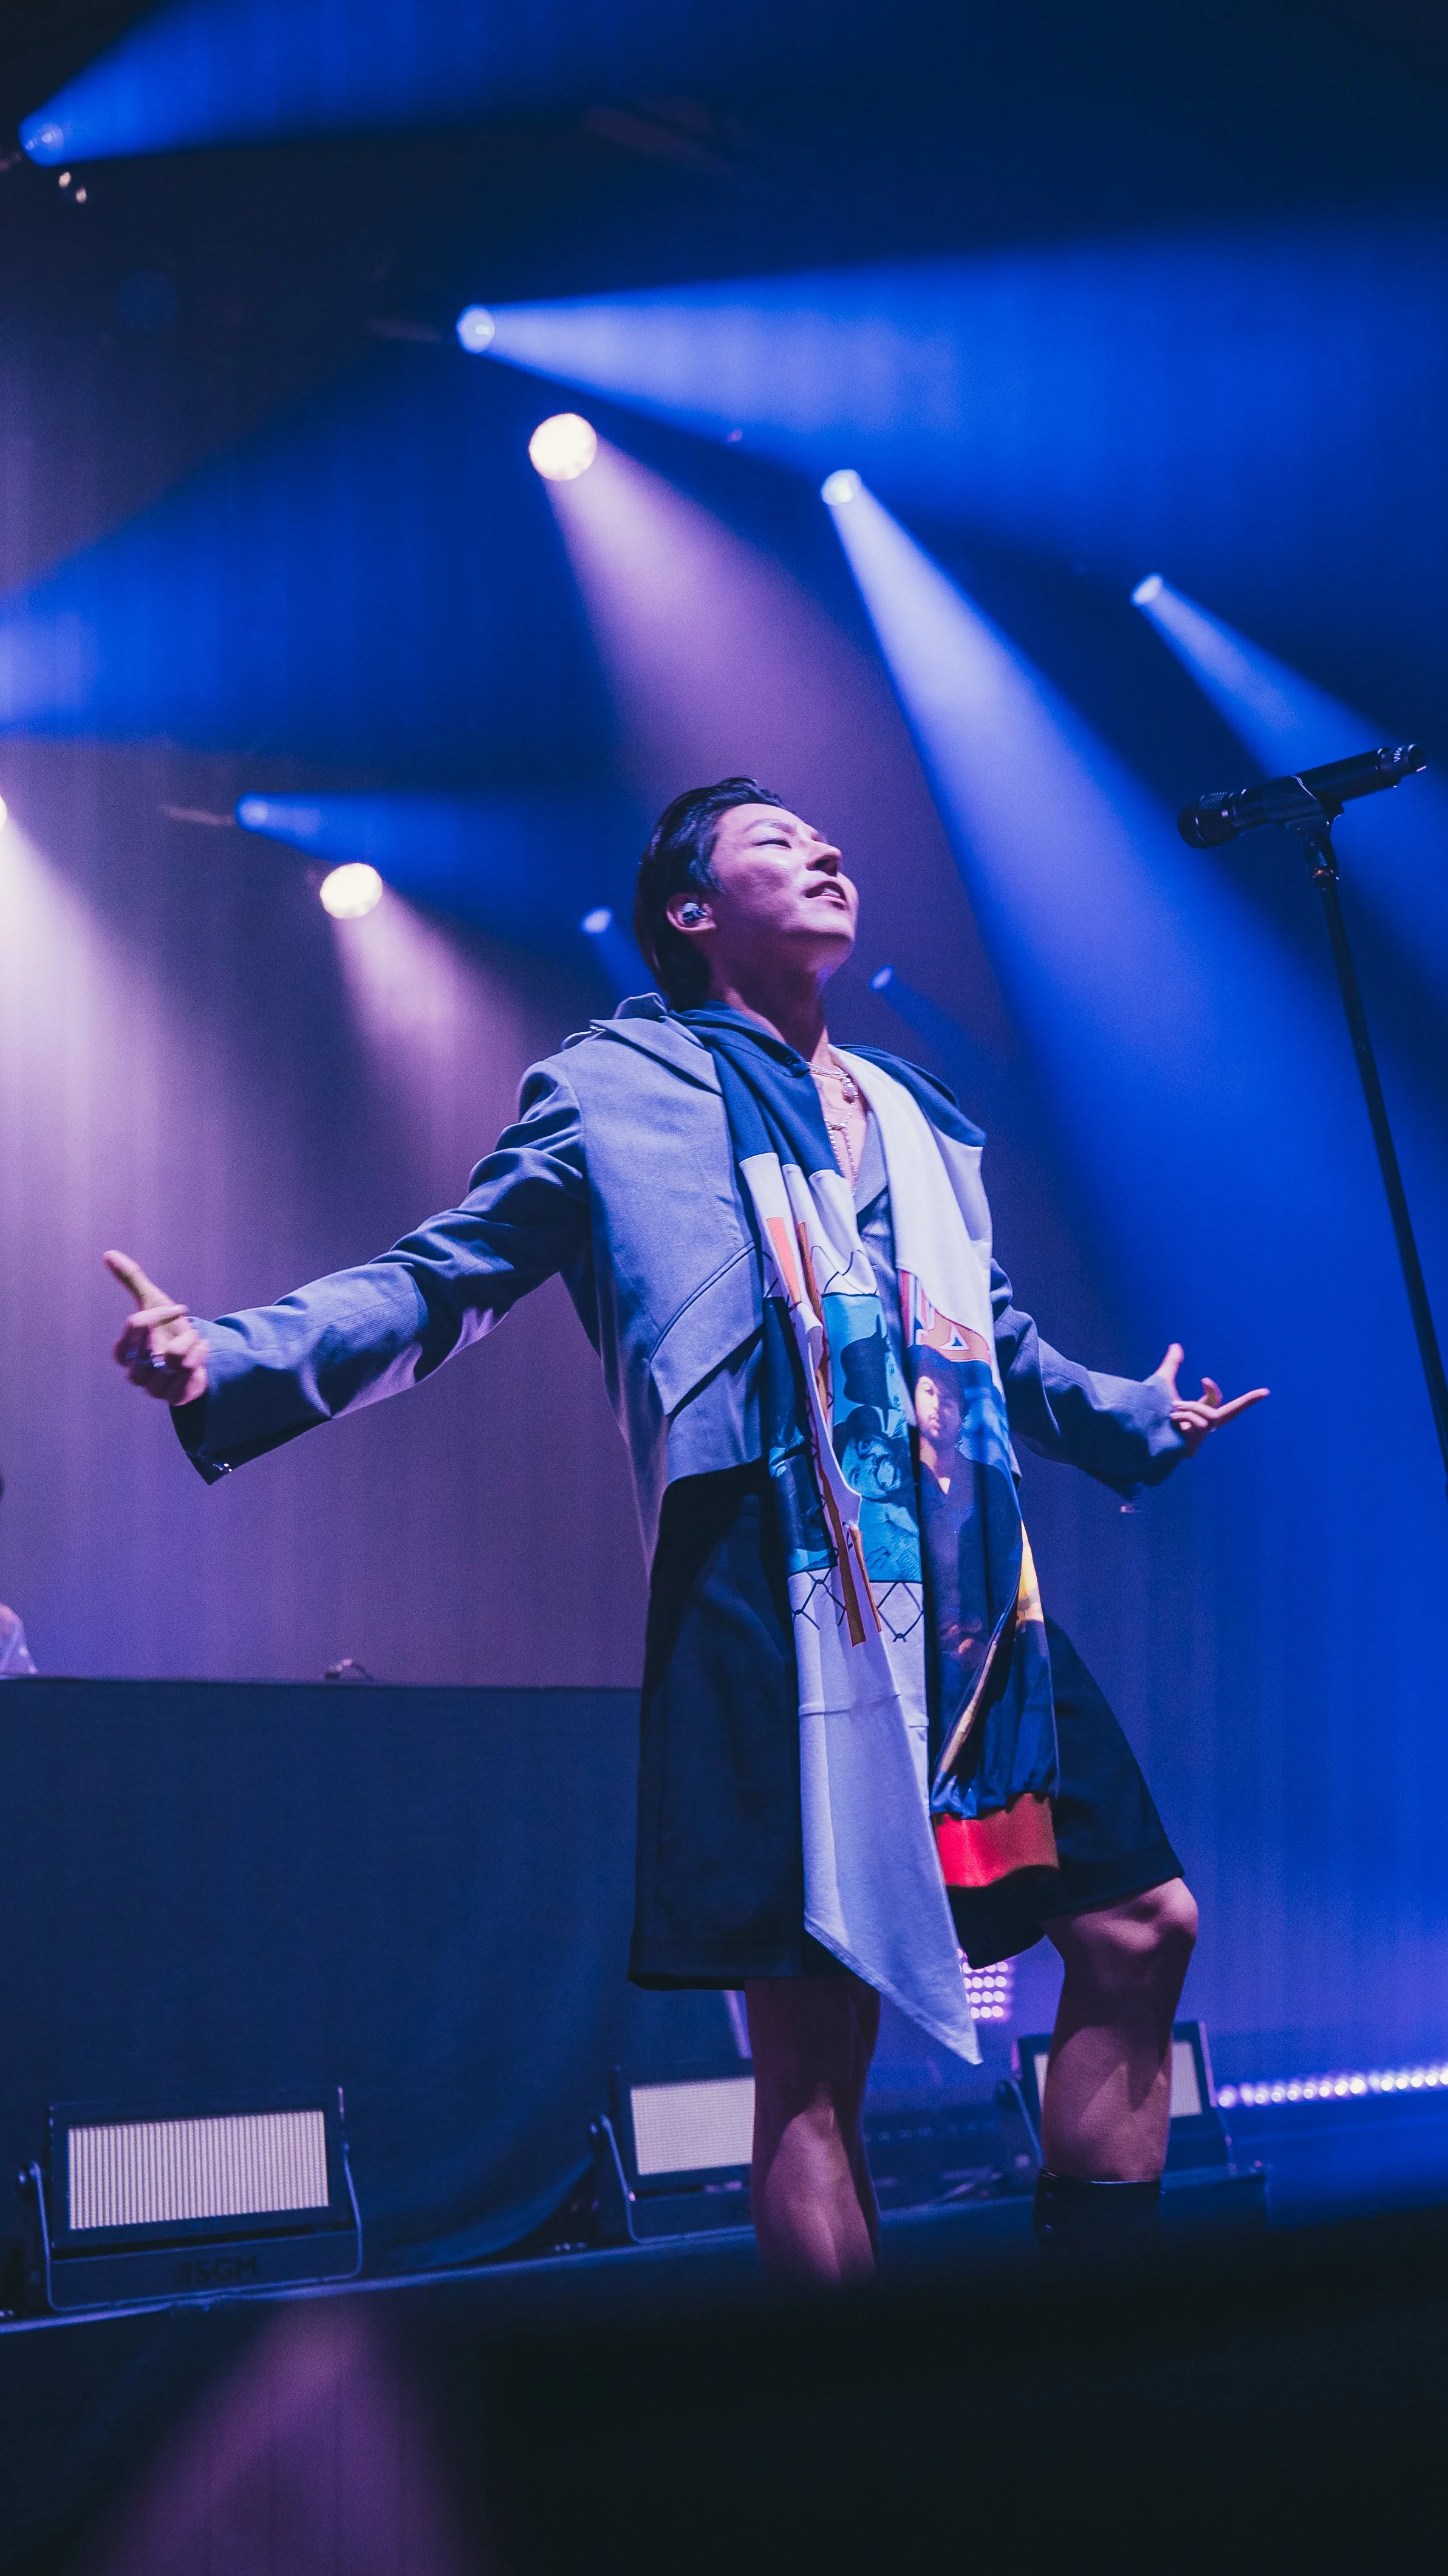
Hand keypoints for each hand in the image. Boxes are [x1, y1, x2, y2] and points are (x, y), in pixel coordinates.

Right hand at [105, 1250, 208, 1406]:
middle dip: (178, 1334)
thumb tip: (109, 1254)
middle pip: (152, 1351)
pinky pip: (187, 1381)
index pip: (135, 1326)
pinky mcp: (173, 1399)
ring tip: (196, 1343)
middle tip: (189, 1327)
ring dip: (192, 1347)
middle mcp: (135, 1372)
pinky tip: (201, 1355)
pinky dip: (200, 1362)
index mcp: (125, 1350)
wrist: (194, 1355)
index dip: (160, 1314)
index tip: (180, 1308)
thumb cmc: (168, 1328)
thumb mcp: (153, 1301)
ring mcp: (153, 1388)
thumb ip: (132, 1280)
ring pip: (174, 1364)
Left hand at [1151, 1343, 1267, 1455]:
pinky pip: (1200, 1423)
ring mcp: (1199, 1436)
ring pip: (1209, 1414)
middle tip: (1265, 1392)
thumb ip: (1172, 1365)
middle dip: (1248, 1401)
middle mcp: (1202, 1424)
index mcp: (1198, 1410)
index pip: (1218, 1399)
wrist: (1138, 1428)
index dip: (1222, 1390)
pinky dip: (1186, 1418)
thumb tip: (1175, 1345)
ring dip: (1190, 1408)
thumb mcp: (1163, 1382)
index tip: (1235, 1385)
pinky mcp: (1194, 1446)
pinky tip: (1171, 1421)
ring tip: (1172, 1410)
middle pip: (1232, 1412)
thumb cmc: (1150, 1409)